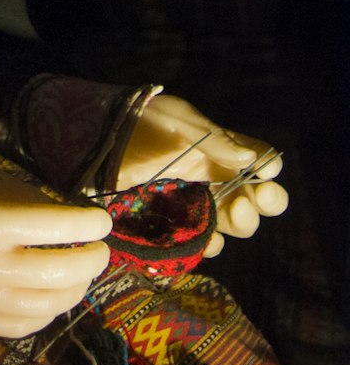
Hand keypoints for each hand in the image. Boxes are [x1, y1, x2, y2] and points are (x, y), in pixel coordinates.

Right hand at [0, 158, 111, 336]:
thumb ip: (24, 195)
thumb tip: (67, 216)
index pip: (58, 225)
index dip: (88, 224)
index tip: (102, 220)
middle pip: (61, 271)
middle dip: (92, 260)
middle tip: (101, 250)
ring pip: (49, 304)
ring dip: (76, 288)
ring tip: (83, 273)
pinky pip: (24, 324)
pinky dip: (48, 310)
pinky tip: (54, 294)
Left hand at [118, 94, 287, 256]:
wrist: (97, 136)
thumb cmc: (141, 120)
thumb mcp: (177, 120)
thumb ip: (212, 139)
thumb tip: (250, 161)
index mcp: (220, 148)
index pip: (259, 160)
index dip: (268, 169)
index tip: (265, 174)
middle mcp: (213, 177)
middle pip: (251, 198)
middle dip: (258, 206)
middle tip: (245, 206)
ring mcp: (193, 201)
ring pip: (228, 223)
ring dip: (235, 225)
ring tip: (229, 219)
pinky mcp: (171, 222)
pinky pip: (198, 240)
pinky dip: (206, 244)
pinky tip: (203, 241)